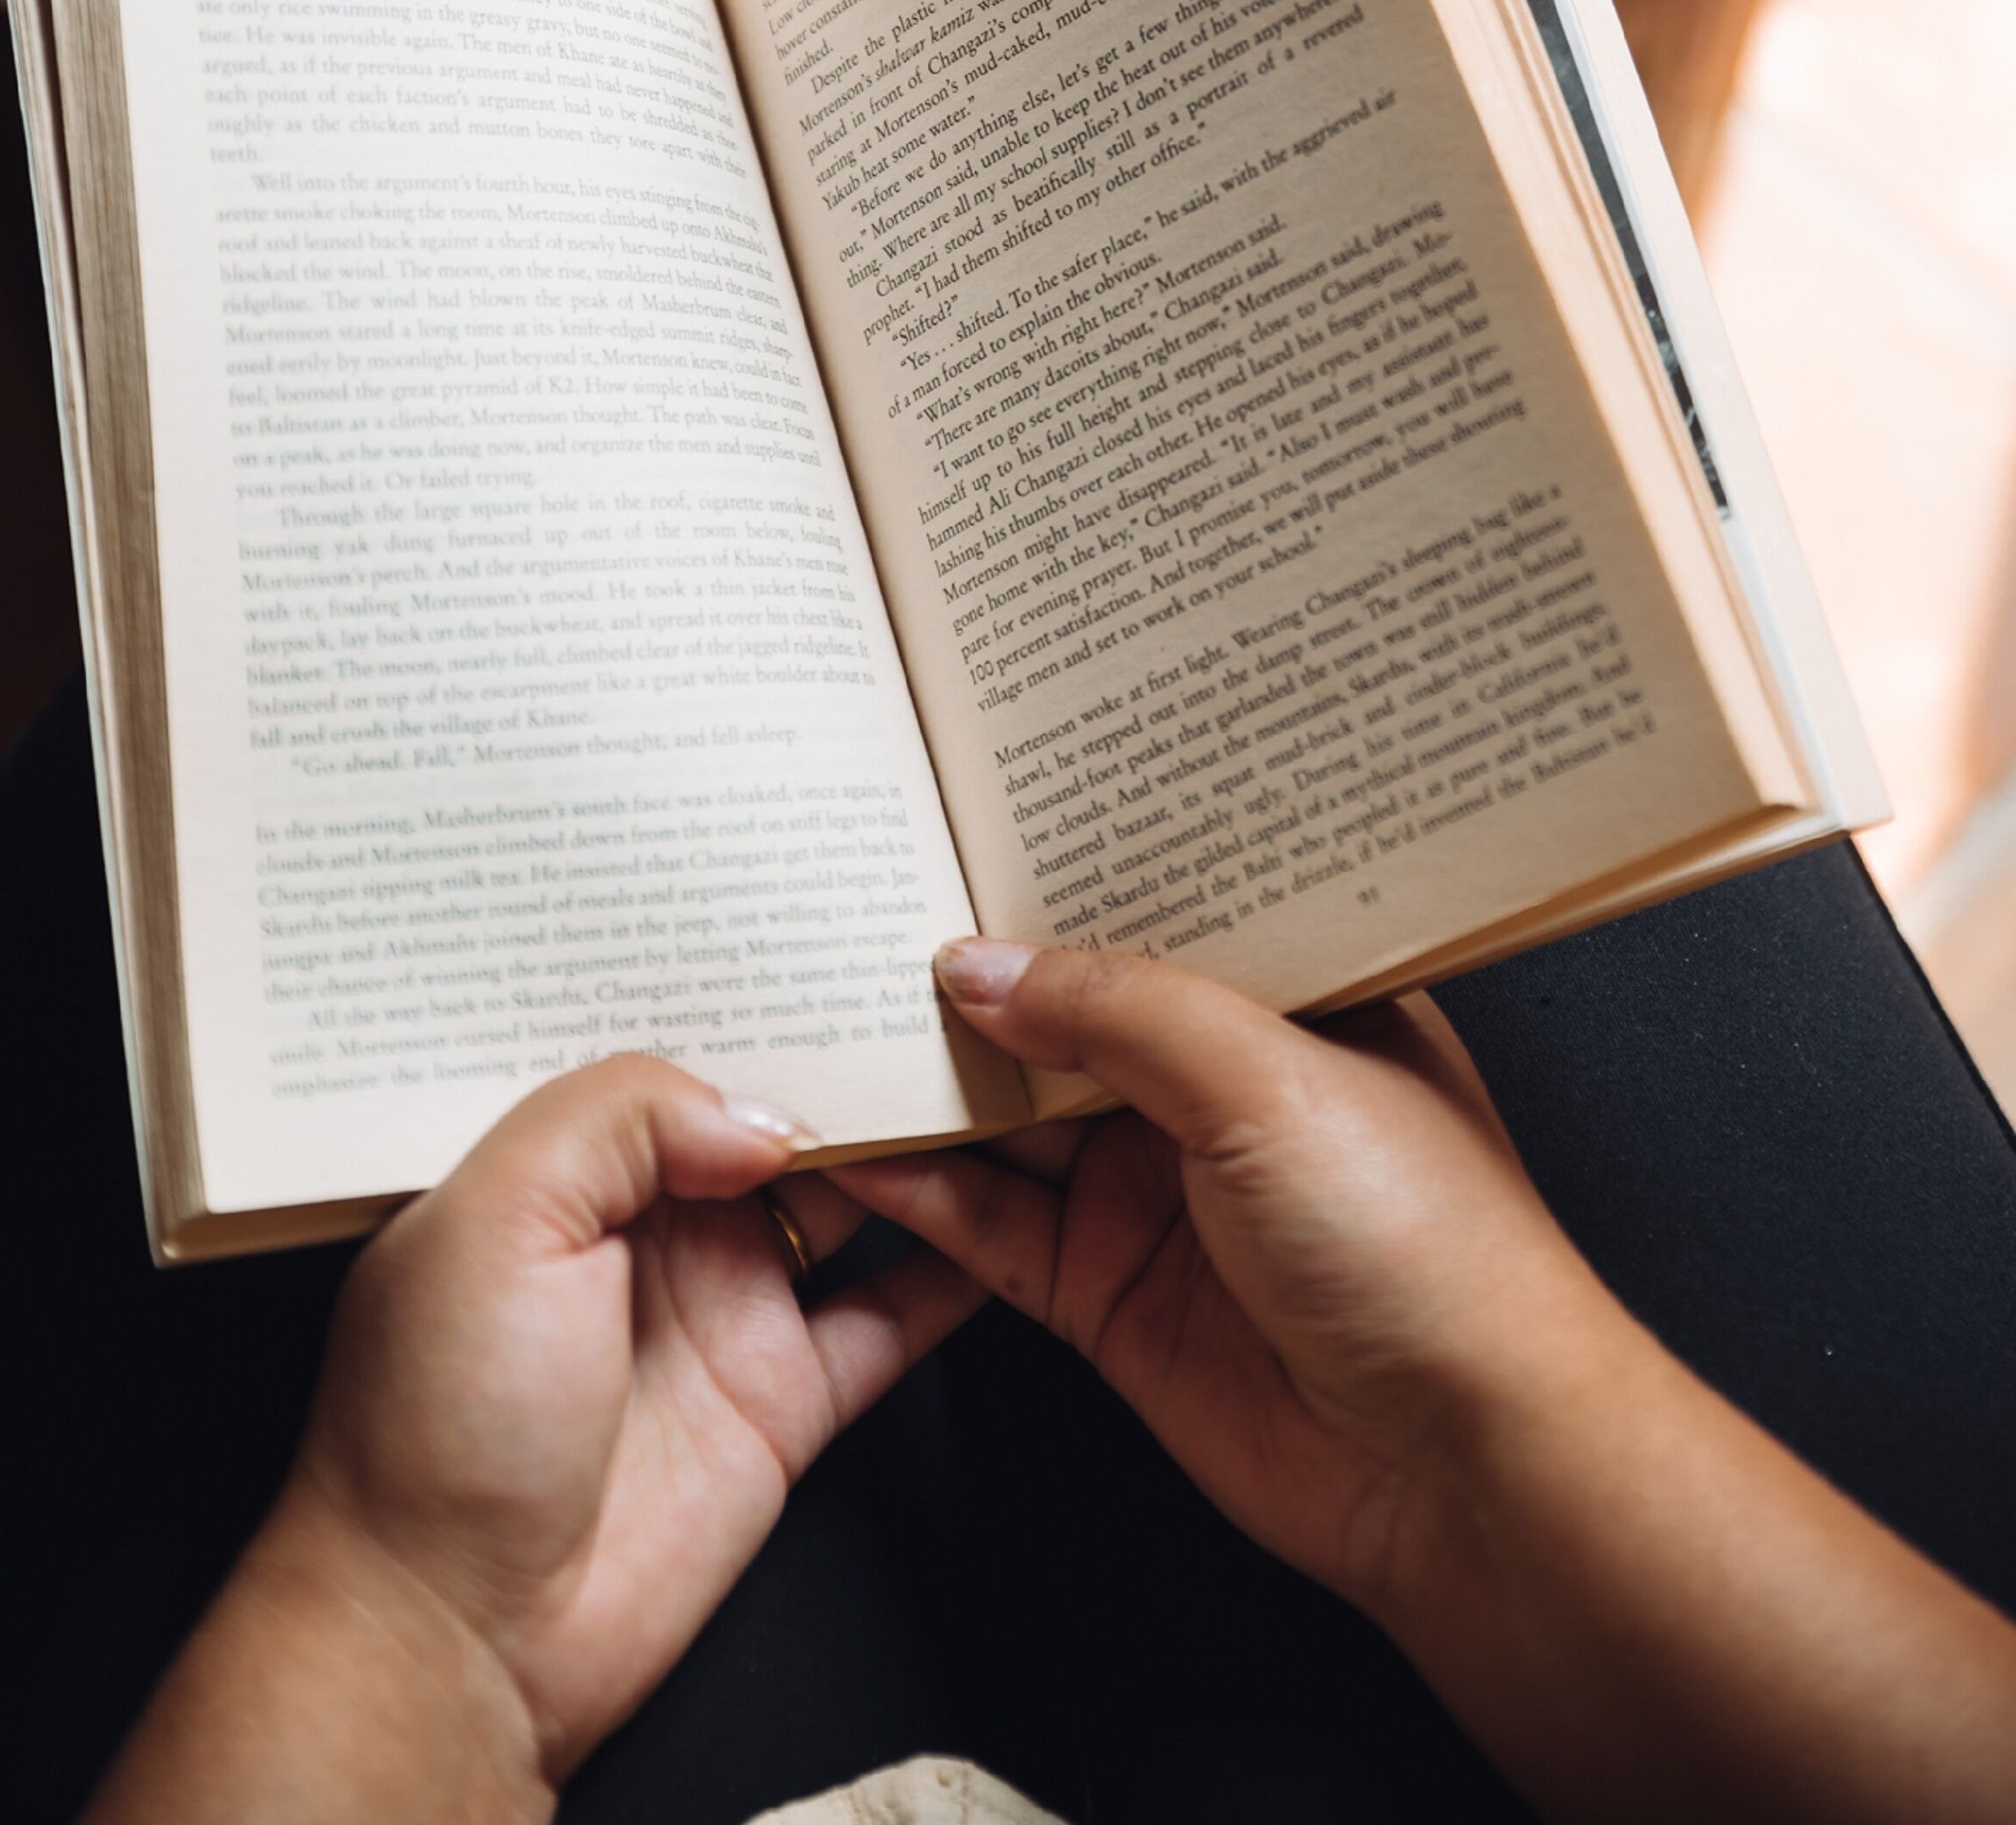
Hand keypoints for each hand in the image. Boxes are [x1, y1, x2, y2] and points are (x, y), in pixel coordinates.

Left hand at [90, 1058, 979, 1822]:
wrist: (455, 1637)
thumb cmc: (426, 1426)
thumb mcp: (492, 1218)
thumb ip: (624, 1117)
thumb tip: (765, 1113)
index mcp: (563, 1162)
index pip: (672, 1048)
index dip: (739, 992)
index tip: (820, 929)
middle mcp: (650, 1223)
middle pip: (776, 1110)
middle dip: (846, 1050)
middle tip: (936, 969)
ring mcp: (725, 1308)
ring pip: (851, 1195)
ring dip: (916, 1140)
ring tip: (996, 1057)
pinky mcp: (787, 1398)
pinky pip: (895, 1315)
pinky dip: (958, 1264)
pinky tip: (1015, 1199)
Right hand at [841, 943, 2015, 1824]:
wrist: (1466, 1471)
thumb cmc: (1432, 1251)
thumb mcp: (1269, 1076)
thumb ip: (1115, 1008)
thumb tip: (982, 964)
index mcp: (1291, 1001)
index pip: (1154, 909)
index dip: (1061, 870)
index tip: (957, 816)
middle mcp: (1220, 1087)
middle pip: (1063, 1011)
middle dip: (969, 970)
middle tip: (853, 905)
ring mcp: (1158, 1191)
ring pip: (1010, 1113)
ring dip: (924, 1076)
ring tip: (820, 1012)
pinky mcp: (1108, 1292)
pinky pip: (991, 1224)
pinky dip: (920, 1187)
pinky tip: (853, 1143)